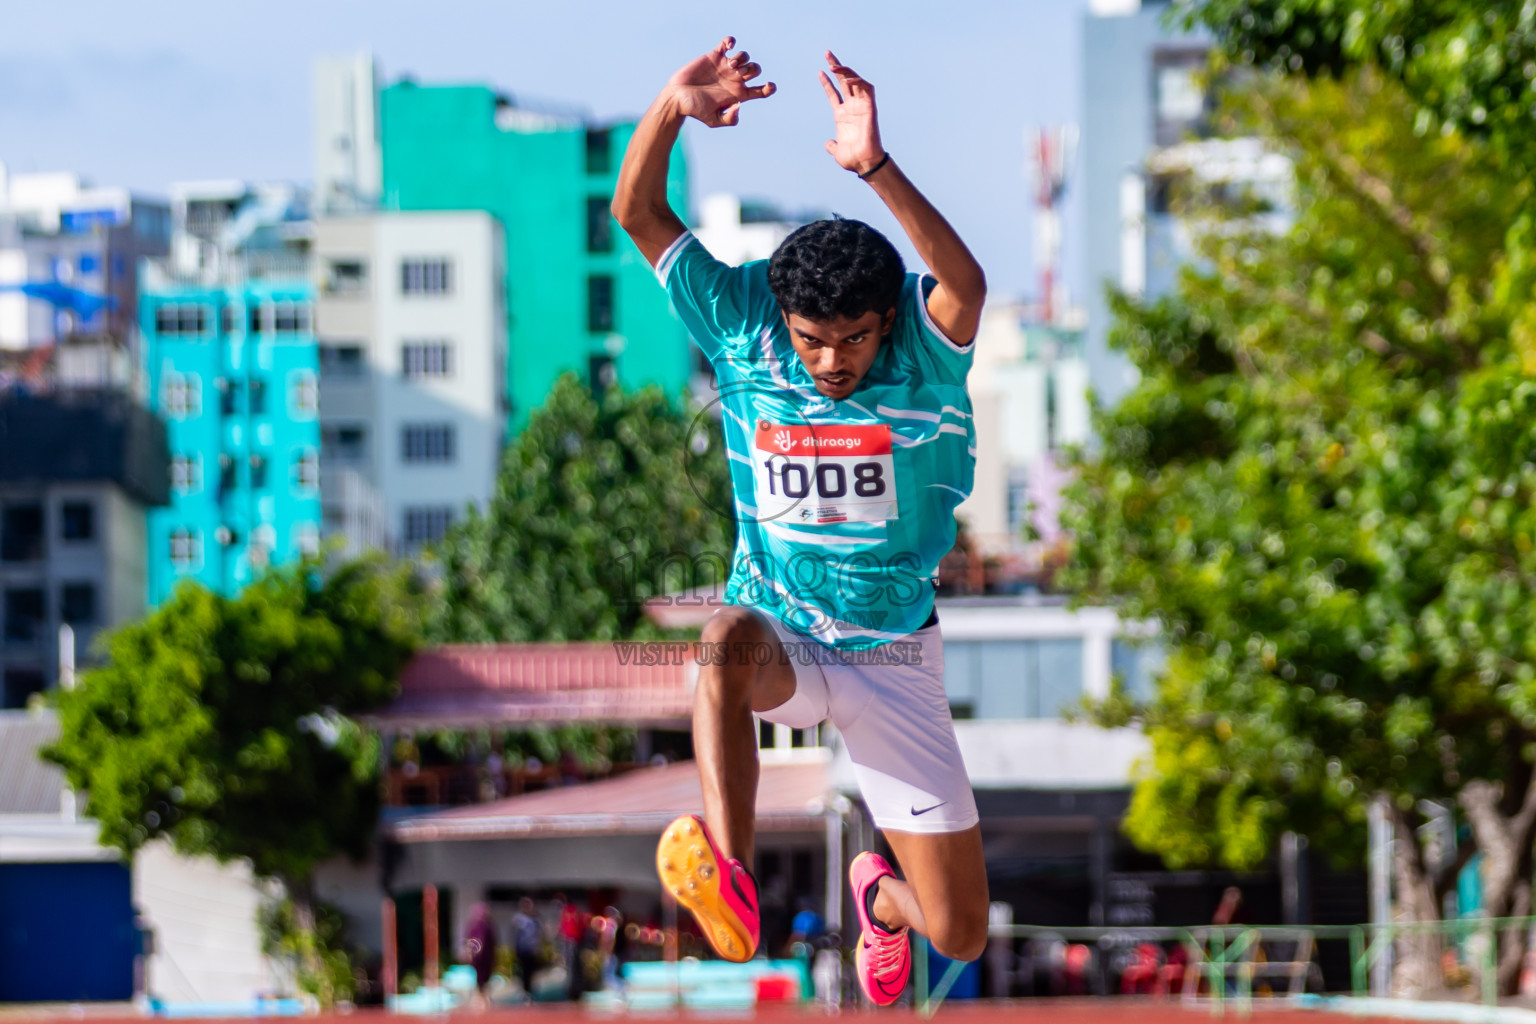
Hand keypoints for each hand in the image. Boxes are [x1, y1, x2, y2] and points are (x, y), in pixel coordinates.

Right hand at [667, 36, 774, 126]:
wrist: (677, 97)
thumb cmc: (694, 110)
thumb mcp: (713, 120)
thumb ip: (729, 119)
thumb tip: (740, 106)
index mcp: (738, 95)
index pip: (760, 91)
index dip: (768, 88)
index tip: (770, 86)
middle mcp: (734, 80)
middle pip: (755, 70)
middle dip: (753, 69)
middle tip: (739, 74)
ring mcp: (725, 67)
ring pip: (745, 56)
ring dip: (742, 58)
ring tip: (730, 65)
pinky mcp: (714, 56)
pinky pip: (727, 44)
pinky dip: (731, 42)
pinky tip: (729, 46)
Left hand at [819, 51, 884, 174]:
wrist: (863, 162)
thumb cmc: (852, 159)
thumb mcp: (837, 151)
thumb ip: (832, 146)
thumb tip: (828, 144)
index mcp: (842, 115)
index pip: (834, 93)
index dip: (827, 83)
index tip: (820, 71)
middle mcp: (852, 108)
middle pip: (844, 81)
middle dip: (836, 67)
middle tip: (827, 53)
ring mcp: (861, 106)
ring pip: (854, 81)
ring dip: (845, 71)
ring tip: (833, 66)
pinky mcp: (870, 107)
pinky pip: (866, 89)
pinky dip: (858, 81)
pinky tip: (847, 80)